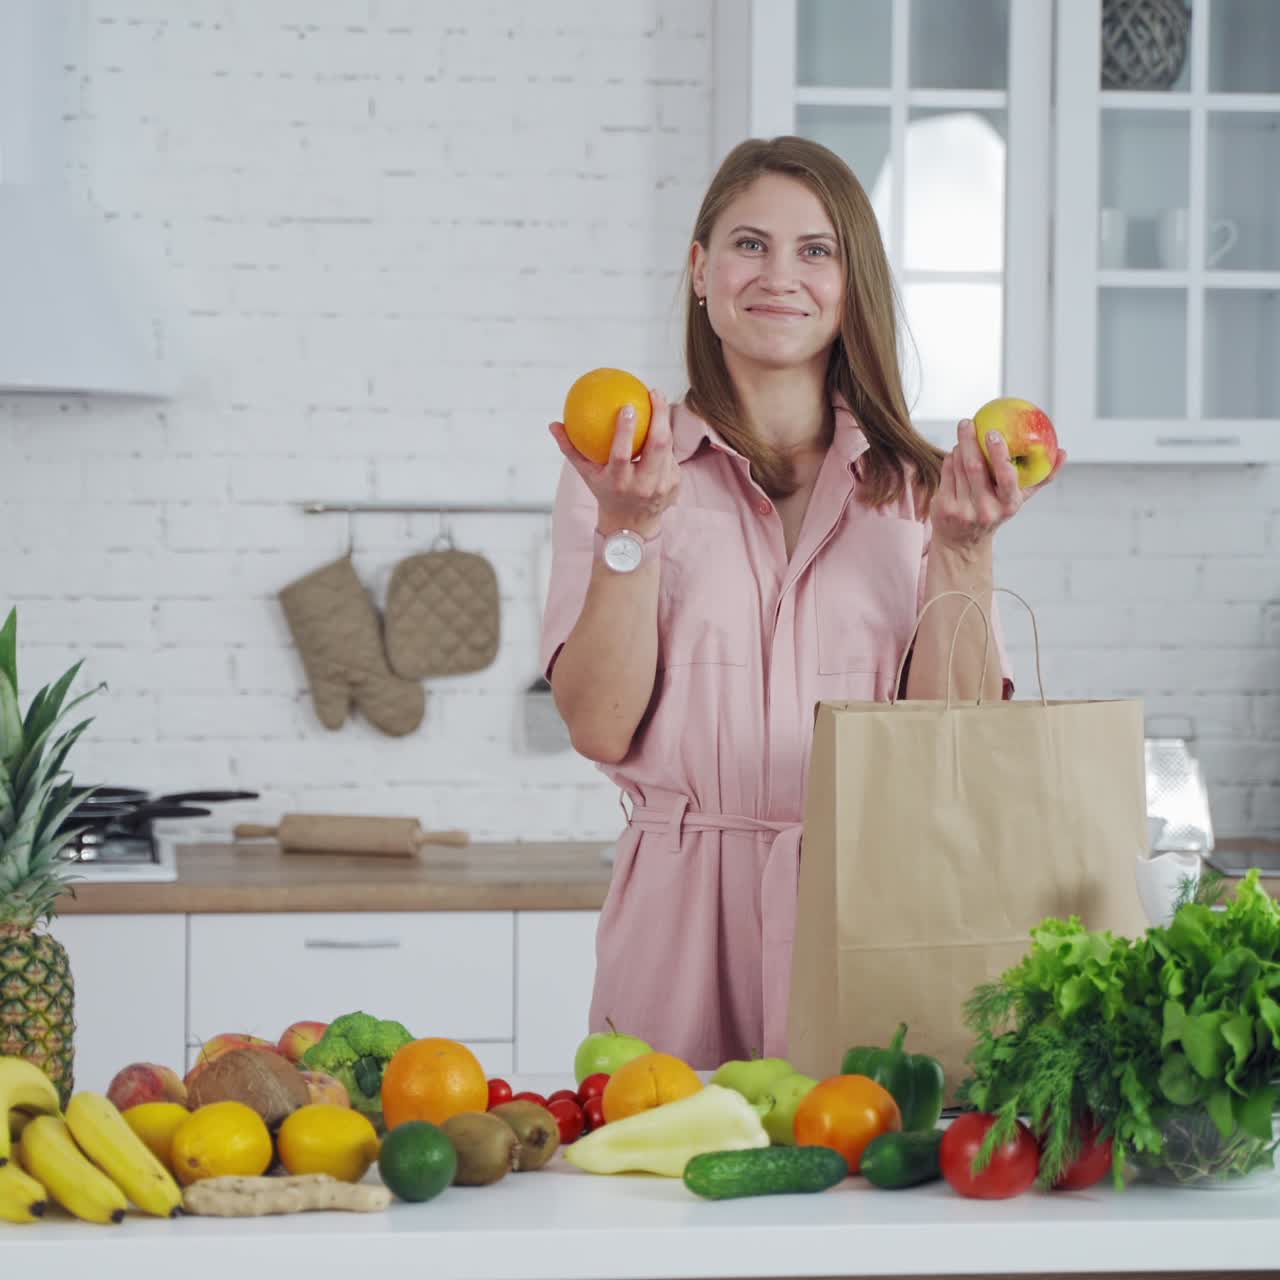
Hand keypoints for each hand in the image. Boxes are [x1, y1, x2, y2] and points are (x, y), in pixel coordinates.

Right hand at [549, 388, 678, 537]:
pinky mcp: (675, 485)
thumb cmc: (605, 491)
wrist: (631, 526)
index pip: (622, 455)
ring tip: (658, 401)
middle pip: (656, 446)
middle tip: (654, 392)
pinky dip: (665, 440)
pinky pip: (671, 455)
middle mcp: (643, 486)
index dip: (625, 431)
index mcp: (619, 483)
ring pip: (667, 448)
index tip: (627, 406)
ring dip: (663, 423)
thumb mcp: (586, 474)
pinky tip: (661, 422)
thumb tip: (554, 424)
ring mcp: (662, 487)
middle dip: (659, 416)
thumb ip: (570, 449)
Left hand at [931, 419, 1065, 552]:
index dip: (999, 453)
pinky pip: (947, 473)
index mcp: (1009, 504)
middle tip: (968, 422)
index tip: (993, 433)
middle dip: (970, 440)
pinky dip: (950, 459)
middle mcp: (986, 509)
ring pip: (958, 466)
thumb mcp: (1018, 499)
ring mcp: (963, 510)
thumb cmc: (995, 511)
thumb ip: (1041, 477)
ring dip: (959, 447)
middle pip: (975, 467)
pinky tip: (955, 454)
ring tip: (964, 436)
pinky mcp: (944, 508)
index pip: (1006, 477)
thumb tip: (1063, 453)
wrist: (963, 542)